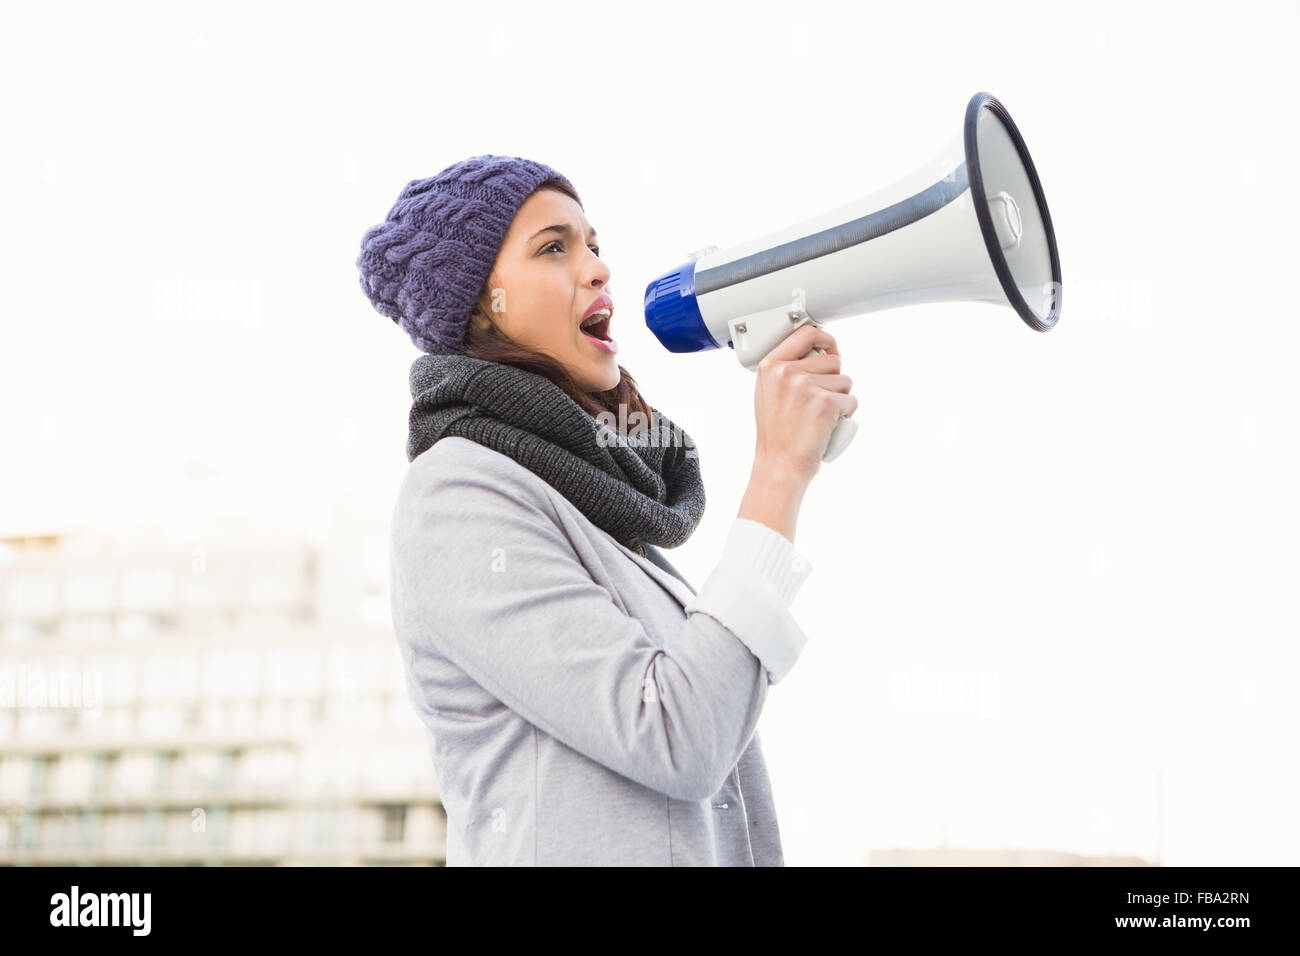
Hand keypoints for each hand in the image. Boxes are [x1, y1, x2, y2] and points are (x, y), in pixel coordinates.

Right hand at [752, 323, 856, 484]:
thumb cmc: (776, 434)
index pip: (806, 333)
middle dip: (834, 378)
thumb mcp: (768, 393)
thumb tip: (815, 352)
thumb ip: (785, 370)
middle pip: (832, 359)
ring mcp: (806, 386)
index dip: (825, 339)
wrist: (780, 464)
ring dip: (841, 397)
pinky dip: (846, 414)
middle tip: (819, 400)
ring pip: (845, 380)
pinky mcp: (826, 403)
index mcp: (771, 366)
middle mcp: (787, 372)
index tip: (831, 349)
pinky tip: (829, 425)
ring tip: (821, 415)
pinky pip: (851, 400)